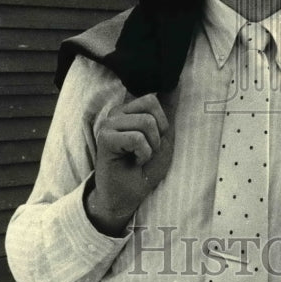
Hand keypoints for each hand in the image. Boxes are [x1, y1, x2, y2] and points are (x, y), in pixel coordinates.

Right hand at [85, 93, 173, 235]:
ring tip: (140, 157)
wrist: (127, 197)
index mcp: (129, 110)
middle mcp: (116, 113)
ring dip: (151, 146)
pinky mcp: (104, 138)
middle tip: (147, 151)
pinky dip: (143, 154)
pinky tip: (133, 162)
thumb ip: (167, 112)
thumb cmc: (144, 169)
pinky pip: (136, 138)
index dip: (163, 122)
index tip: (154, 141)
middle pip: (151, 106)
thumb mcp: (163, 137)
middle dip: (158, 133)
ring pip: (146, 122)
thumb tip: (176, 84)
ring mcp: (108, 124)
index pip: (152, 98)